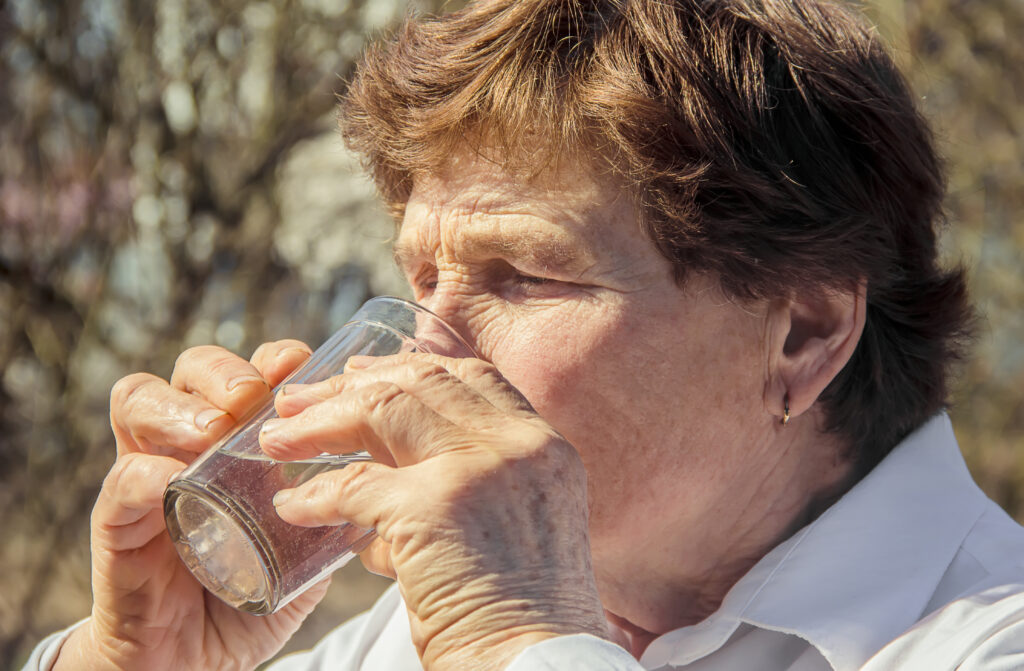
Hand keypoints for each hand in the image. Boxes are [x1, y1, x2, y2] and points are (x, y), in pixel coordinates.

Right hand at [56, 341, 326, 670]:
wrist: (197, 659)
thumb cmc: (252, 589)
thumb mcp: (306, 542)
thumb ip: (337, 507)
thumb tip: (391, 475)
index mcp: (237, 439)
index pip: (250, 372)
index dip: (274, 360)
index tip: (303, 365)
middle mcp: (188, 444)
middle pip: (191, 368)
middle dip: (224, 370)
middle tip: (251, 398)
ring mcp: (148, 475)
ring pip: (138, 400)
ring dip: (180, 408)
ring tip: (213, 431)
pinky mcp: (118, 524)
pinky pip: (120, 481)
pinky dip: (146, 472)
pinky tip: (172, 481)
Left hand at [262, 353, 610, 669]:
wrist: (537, 666)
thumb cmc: (519, 616)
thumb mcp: (520, 527)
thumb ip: (477, 484)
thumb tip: (394, 469)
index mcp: (545, 447)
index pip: (474, 377)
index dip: (412, 369)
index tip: (365, 375)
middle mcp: (519, 445)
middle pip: (424, 380)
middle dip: (353, 384)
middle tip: (302, 399)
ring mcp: (479, 469)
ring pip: (384, 409)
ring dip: (322, 422)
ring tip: (279, 439)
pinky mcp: (434, 507)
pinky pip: (353, 485)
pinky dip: (315, 495)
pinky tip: (293, 507)